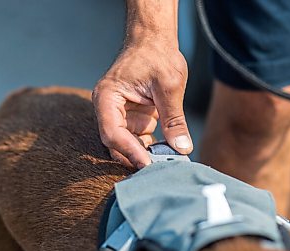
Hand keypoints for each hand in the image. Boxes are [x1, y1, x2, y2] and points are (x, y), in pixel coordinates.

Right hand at [92, 37, 192, 168]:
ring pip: (127, 146)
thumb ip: (174, 119)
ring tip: (166, 165)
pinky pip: (140, 141)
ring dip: (146, 156)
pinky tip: (168, 156)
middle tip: (159, 171)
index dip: (129, 151)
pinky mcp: (134, 120)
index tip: (148, 164)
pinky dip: (152, 149)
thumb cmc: (157, 55)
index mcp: (107, 97)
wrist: (155, 41)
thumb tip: (182, 148)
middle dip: (136, 158)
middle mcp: (109, 109)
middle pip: (115, 144)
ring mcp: (121, 116)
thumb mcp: (169, 86)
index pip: (112, 132)